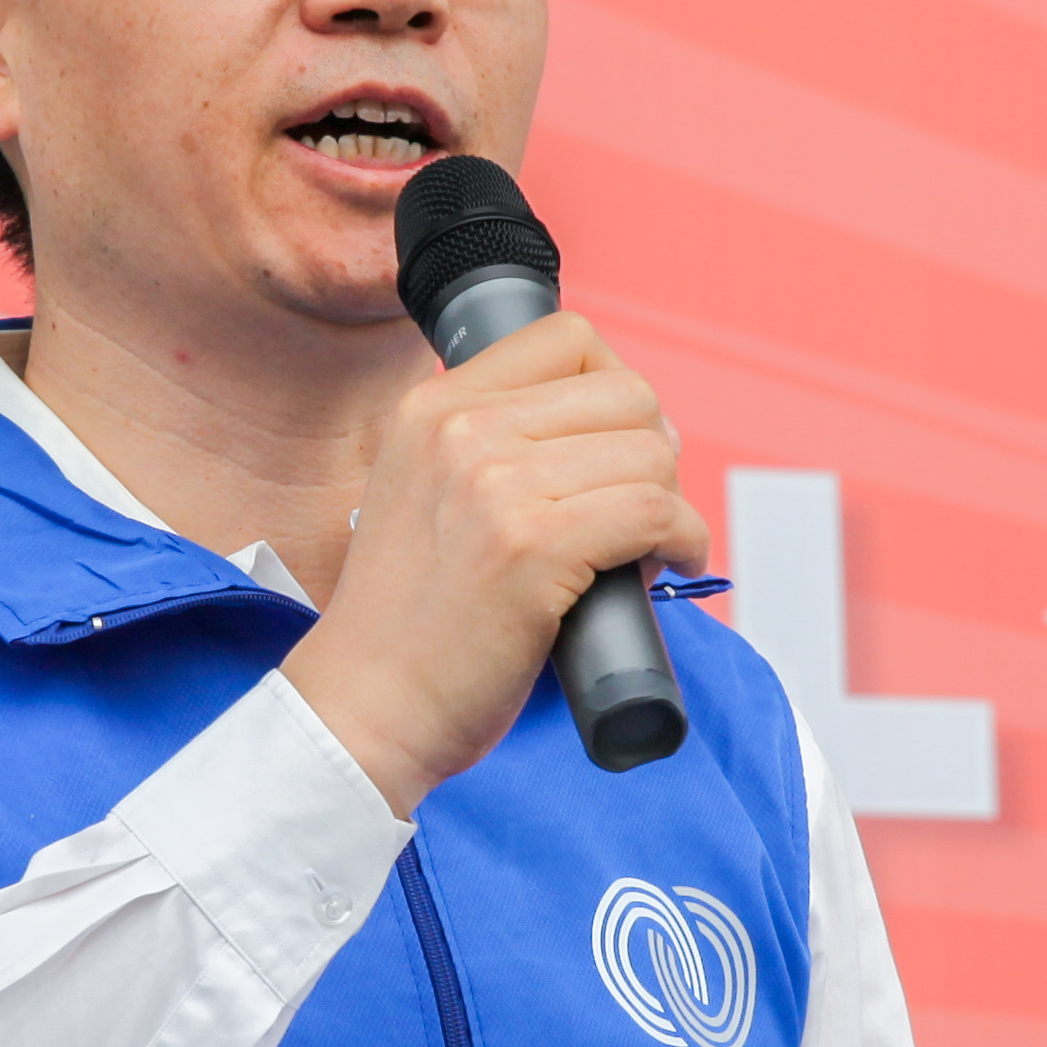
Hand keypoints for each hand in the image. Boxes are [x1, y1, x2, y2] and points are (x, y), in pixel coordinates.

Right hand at [284, 312, 710, 815]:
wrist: (365, 707)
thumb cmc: (404, 623)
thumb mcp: (418, 491)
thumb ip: (479, 446)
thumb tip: (598, 428)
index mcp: (430, 408)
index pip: (567, 338)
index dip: (614, 390)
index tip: (615, 446)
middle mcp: (462, 431)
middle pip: (625, 393)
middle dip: (652, 452)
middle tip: (639, 507)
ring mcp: (497, 487)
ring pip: (649, 454)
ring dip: (669, 505)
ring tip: (646, 548)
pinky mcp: (535, 549)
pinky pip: (654, 512)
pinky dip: (682, 540)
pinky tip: (666, 565)